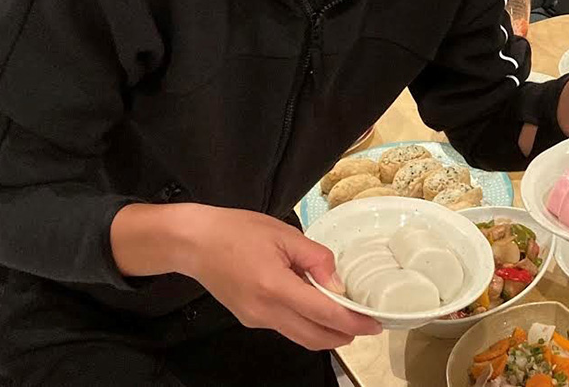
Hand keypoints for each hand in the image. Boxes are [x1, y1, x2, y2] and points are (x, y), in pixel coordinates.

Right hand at [177, 206, 381, 349]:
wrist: (194, 243)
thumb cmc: (237, 231)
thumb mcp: (284, 234)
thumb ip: (316, 258)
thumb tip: (338, 283)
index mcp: (275, 287)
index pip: (324, 314)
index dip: (353, 321)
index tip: (375, 323)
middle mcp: (265, 311)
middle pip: (315, 337)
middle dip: (344, 335)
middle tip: (366, 324)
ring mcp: (256, 319)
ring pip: (300, 337)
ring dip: (327, 333)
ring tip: (347, 317)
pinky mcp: (250, 318)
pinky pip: (286, 328)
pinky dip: (307, 324)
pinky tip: (316, 307)